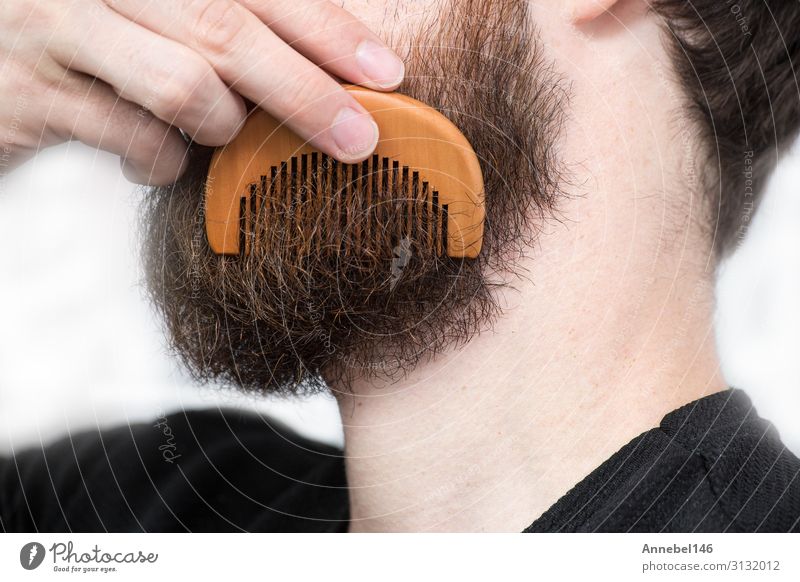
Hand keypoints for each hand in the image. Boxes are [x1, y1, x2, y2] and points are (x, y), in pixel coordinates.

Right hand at [0, 0, 404, 184]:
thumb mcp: (156, 9)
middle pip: (228, 32)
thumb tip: (328, 55)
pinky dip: (165, 164)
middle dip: (306, 92)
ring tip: (219, 131)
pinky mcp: (31, 92)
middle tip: (359, 138)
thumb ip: (224, 17)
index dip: (327, 29)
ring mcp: (58, 27)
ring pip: (184, 86)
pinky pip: (132, 139)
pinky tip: (161, 161)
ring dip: (223, 125)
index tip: (384, 72)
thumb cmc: (92, 31)